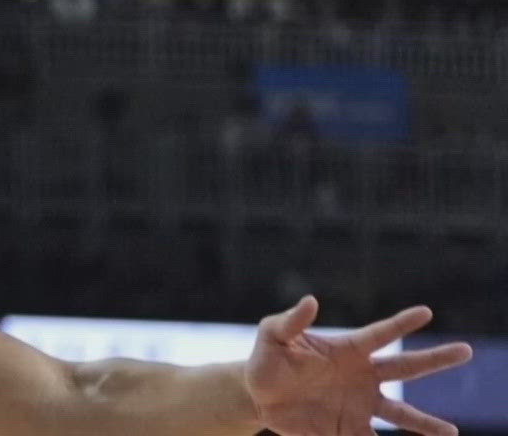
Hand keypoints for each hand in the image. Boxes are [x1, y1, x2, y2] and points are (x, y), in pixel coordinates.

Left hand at [245, 296, 471, 435]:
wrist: (258, 396)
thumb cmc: (267, 360)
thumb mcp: (273, 336)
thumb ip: (291, 321)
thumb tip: (311, 301)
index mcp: (348, 350)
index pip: (380, 334)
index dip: (401, 323)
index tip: (426, 312)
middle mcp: (362, 377)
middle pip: (406, 368)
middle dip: (435, 360)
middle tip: (465, 351)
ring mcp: (359, 406)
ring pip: (400, 414)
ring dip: (425, 423)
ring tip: (452, 432)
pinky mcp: (347, 430)